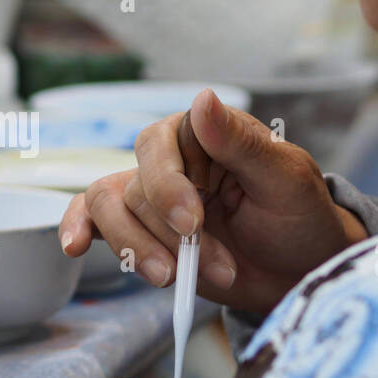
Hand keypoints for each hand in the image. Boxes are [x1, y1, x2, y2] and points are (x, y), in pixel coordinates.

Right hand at [59, 88, 367, 315]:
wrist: (301, 271)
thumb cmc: (301, 218)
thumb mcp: (286, 179)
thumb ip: (241, 142)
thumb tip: (203, 97)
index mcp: (204, 134)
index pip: (158, 144)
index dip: (167, 186)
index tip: (193, 223)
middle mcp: (172, 162)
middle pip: (135, 187)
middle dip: (167, 235)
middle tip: (207, 266)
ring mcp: (154, 198)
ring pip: (111, 210)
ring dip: (140, 250)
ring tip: (175, 280)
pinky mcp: (144, 232)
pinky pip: (96, 221)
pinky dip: (78, 228)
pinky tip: (76, 247)